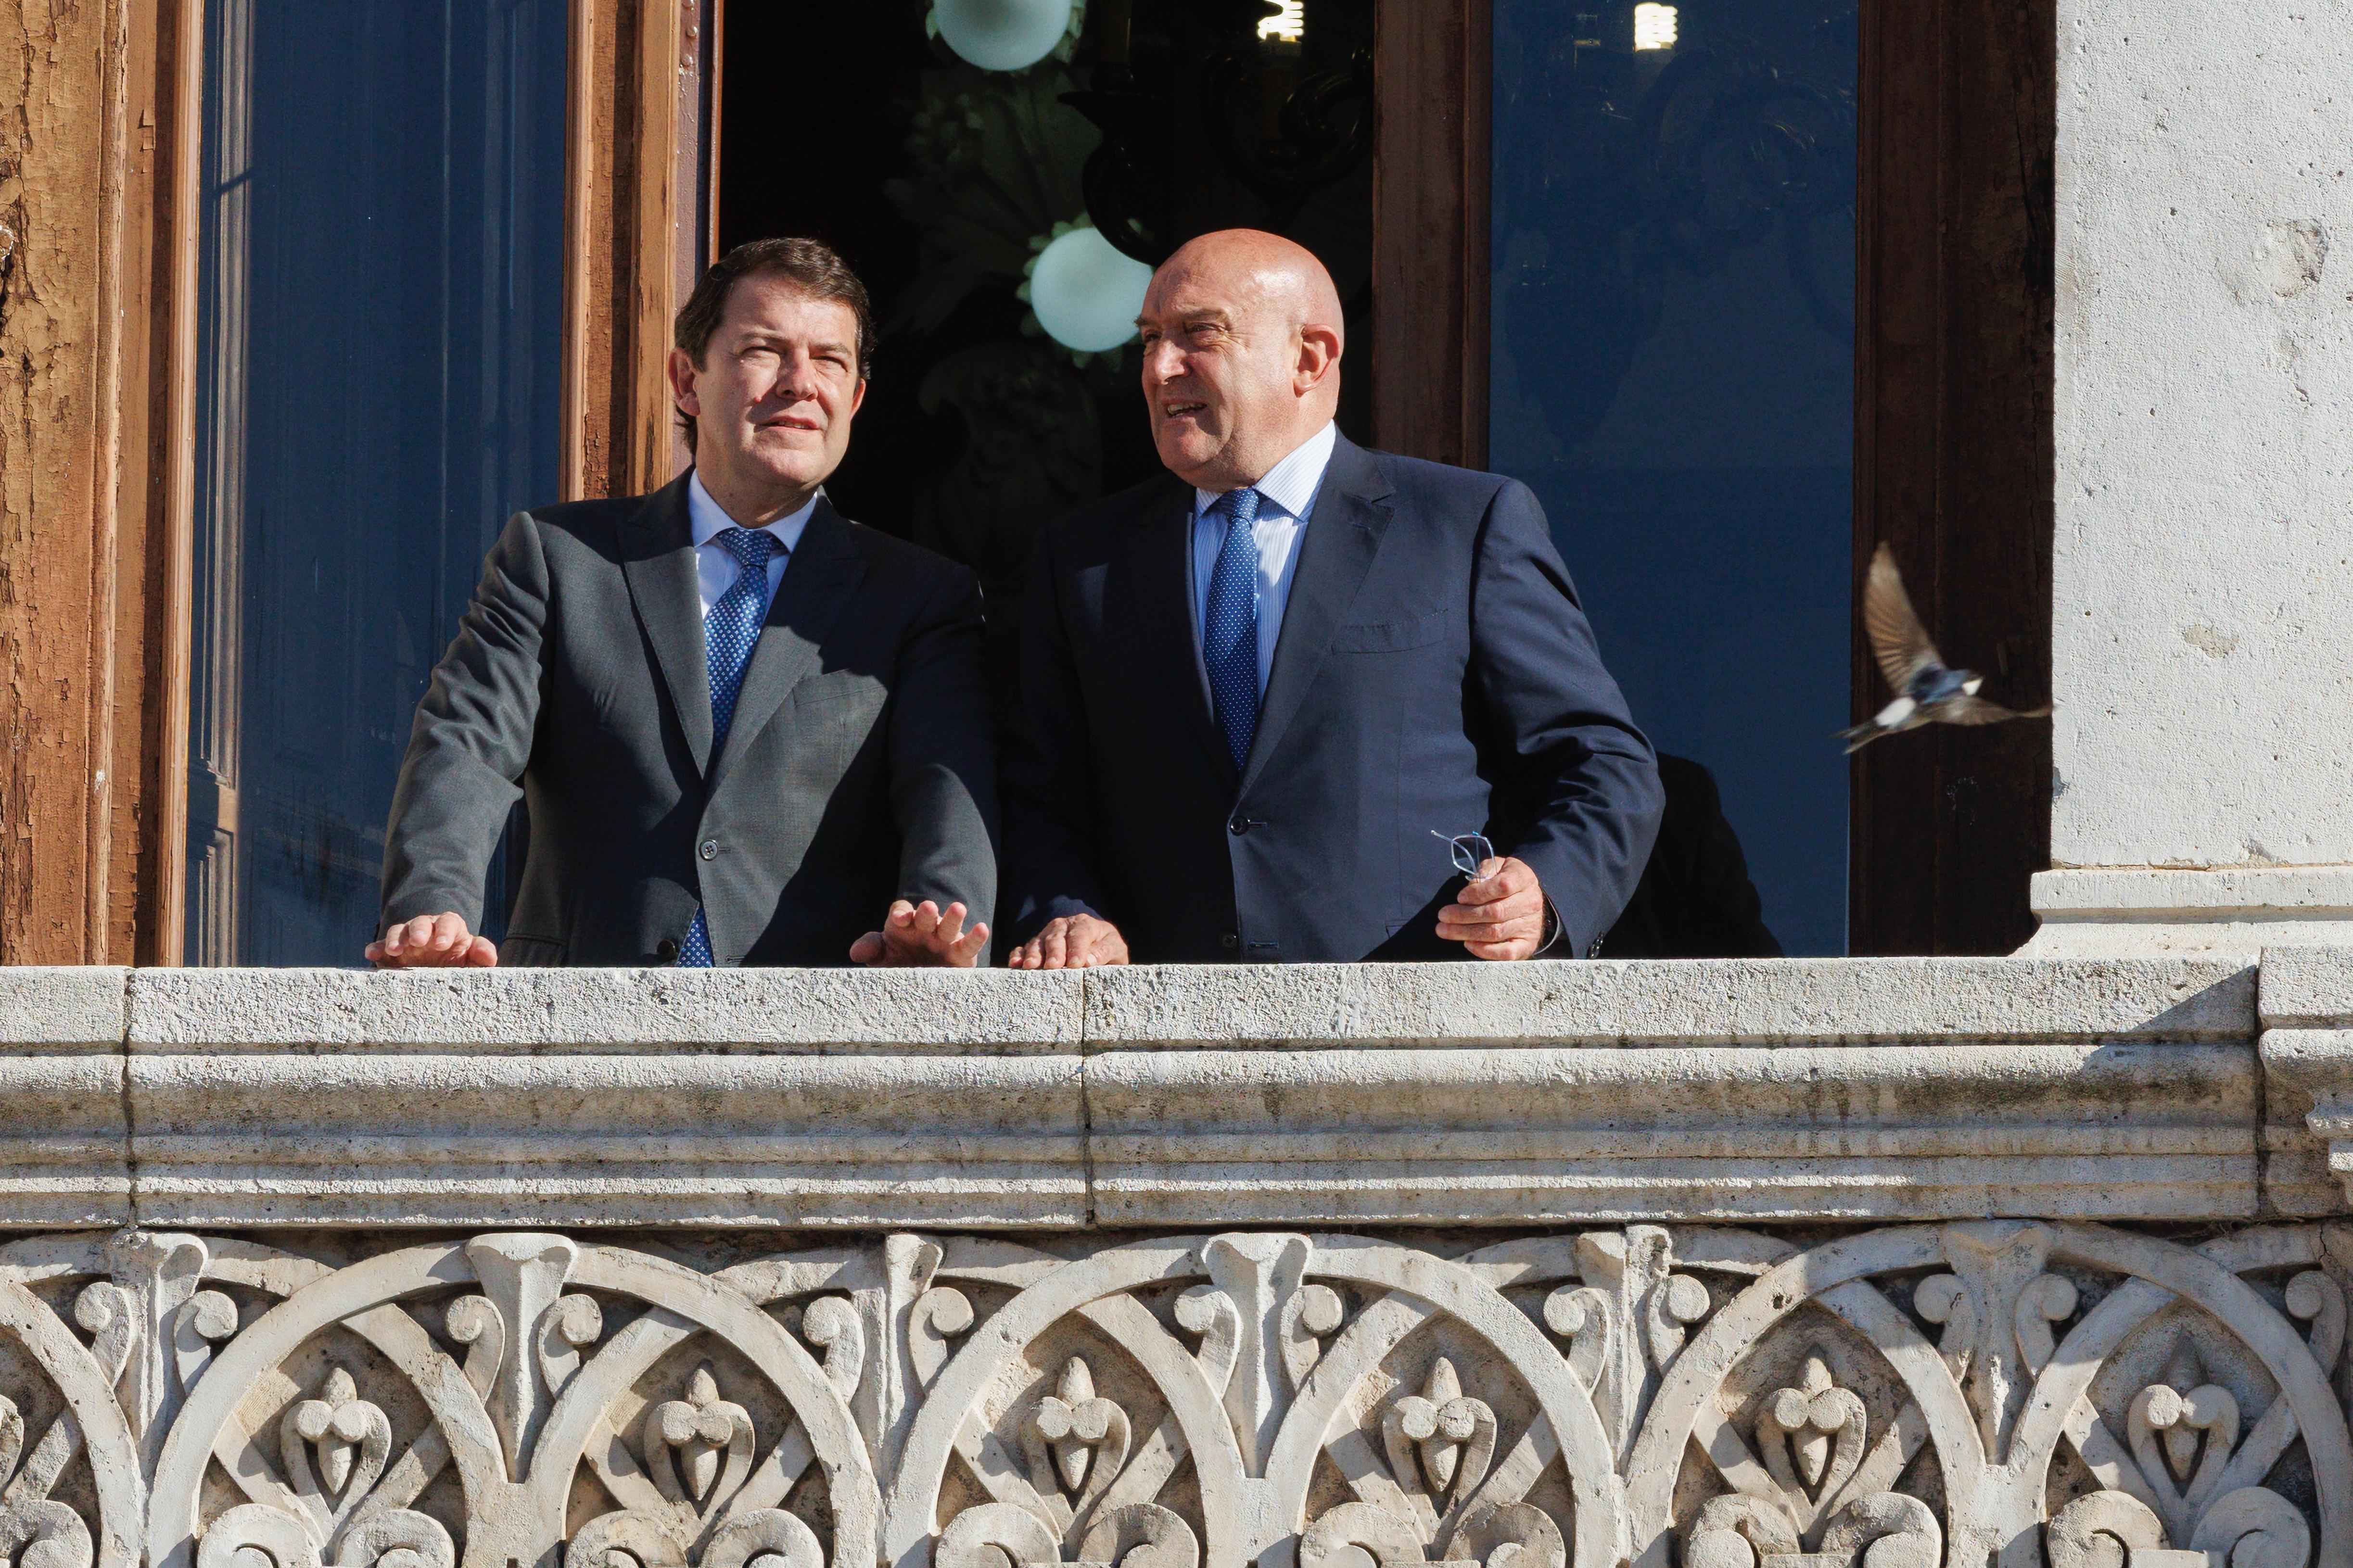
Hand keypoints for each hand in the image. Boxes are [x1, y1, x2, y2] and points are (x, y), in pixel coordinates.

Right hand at [366, 912, 497, 967]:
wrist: (436, 968)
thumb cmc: (457, 960)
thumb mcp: (471, 958)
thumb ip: (480, 954)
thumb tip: (490, 958)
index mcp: (448, 927)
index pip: (448, 922)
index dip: (446, 931)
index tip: (443, 944)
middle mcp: (426, 929)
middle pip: (421, 923)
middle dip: (419, 930)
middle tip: (418, 942)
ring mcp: (406, 939)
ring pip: (399, 931)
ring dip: (396, 939)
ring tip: (395, 950)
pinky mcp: (389, 952)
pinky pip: (380, 947)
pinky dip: (375, 949)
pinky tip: (371, 954)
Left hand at [850, 899, 990, 967]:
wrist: (920, 987)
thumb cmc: (898, 965)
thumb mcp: (881, 958)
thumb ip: (870, 949)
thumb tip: (855, 953)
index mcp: (903, 925)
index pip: (900, 912)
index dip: (900, 912)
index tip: (899, 919)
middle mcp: (925, 928)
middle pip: (925, 915)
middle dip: (926, 912)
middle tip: (927, 908)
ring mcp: (945, 939)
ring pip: (949, 924)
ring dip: (952, 917)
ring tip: (958, 908)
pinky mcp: (962, 954)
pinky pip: (969, 944)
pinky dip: (976, 936)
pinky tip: (982, 928)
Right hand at [1005, 913, 1129, 968]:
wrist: (1097, 945)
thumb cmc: (1107, 950)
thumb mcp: (1116, 950)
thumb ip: (1105, 952)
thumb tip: (1088, 961)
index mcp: (1086, 925)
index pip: (1080, 935)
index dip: (1077, 949)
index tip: (1075, 964)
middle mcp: (1064, 926)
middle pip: (1057, 937)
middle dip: (1054, 951)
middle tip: (1053, 966)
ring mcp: (1048, 934)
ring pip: (1039, 941)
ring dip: (1034, 954)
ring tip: (1031, 966)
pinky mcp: (1036, 944)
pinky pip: (1024, 947)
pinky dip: (1019, 954)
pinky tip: (1015, 964)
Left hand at [1435, 856, 1549, 960]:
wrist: (1527, 898)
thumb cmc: (1506, 880)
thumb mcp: (1497, 866)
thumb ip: (1484, 872)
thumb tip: (1470, 891)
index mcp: (1524, 879)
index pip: (1503, 886)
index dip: (1478, 893)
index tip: (1459, 897)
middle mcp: (1531, 903)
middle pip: (1496, 912)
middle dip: (1464, 915)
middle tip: (1443, 916)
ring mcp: (1530, 926)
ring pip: (1496, 932)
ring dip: (1466, 932)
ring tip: (1444, 930)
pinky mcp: (1527, 945)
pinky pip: (1506, 953)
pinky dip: (1485, 950)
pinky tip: (1468, 943)